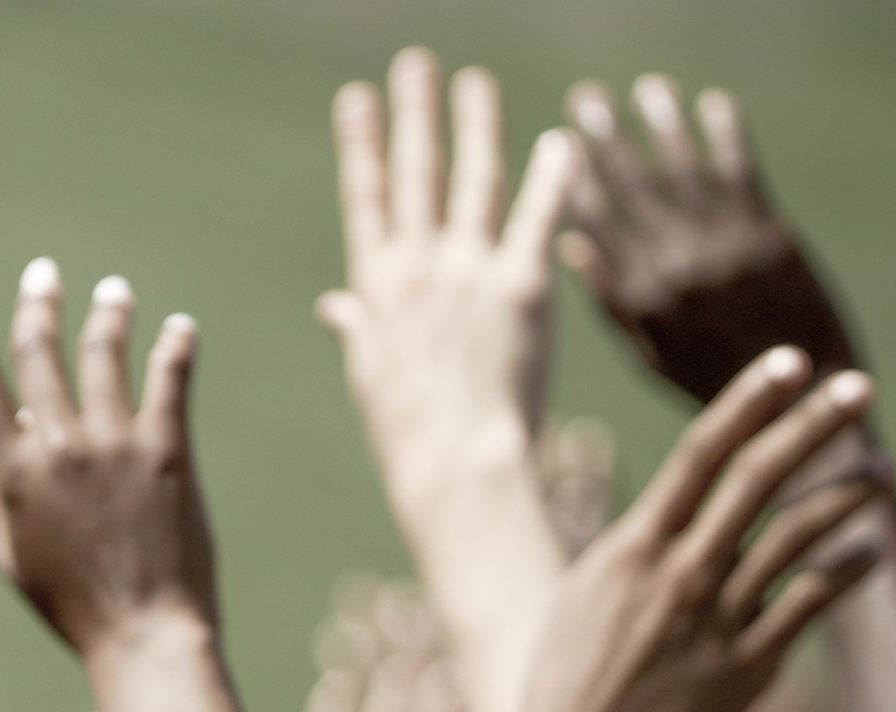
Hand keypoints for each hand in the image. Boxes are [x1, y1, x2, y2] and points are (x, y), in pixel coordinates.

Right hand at [0, 259, 210, 655]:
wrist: (143, 632)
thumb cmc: (73, 605)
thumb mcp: (16, 552)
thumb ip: (8, 488)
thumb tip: (20, 428)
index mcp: (13, 471)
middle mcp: (59, 445)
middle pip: (41, 350)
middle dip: (39, 303)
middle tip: (43, 274)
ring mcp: (115, 443)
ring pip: (105, 353)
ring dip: (107, 314)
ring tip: (114, 292)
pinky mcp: (168, 451)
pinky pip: (170, 379)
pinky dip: (175, 346)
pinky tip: (180, 328)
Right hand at [319, 51, 576, 481]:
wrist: (456, 463)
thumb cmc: (409, 432)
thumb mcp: (370, 375)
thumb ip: (358, 327)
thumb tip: (335, 307)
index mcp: (376, 286)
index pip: (366, 197)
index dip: (362, 143)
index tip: (357, 98)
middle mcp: (418, 266)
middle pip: (416, 171)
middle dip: (414, 112)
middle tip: (415, 63)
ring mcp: (469, 271)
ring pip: (474, 179)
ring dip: (475, 125)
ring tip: (475, 81)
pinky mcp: (522, 285)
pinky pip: (538, 218)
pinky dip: (552, 178)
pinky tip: (560, 140)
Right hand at [502, 347, 886, 711]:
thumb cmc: (564, 684)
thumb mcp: (583, 596)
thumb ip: (631, 552)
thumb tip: (665, 515)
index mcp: (633, 547)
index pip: (701, 451)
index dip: (749, 401)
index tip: (790, 363)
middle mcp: (680, 571)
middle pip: (758, 477)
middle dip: (813, 425)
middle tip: (860, 387)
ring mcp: (717, 617)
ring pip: (796, 535)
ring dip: (847, 495)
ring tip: (885, 471)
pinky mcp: (748, 665)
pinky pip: (810, 604)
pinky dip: (847, 570)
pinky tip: (872, 551)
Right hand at [562, 77, 861, 401]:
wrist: (800, 394)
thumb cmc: (717, 380)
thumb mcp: (649, 354)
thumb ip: (612, 299)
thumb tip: (572, 245)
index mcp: (640, 297)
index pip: (596, 223)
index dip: (576, 180)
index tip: (560, 146)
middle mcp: (674, 265)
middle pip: (632, 187)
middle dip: (606, 139)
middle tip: (587, 100)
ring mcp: (722, 245)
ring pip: (683, 168)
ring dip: (663, 123)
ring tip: (649, 90)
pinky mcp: (768, 233)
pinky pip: (740, 170)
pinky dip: (725, 134)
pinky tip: (713, 105)